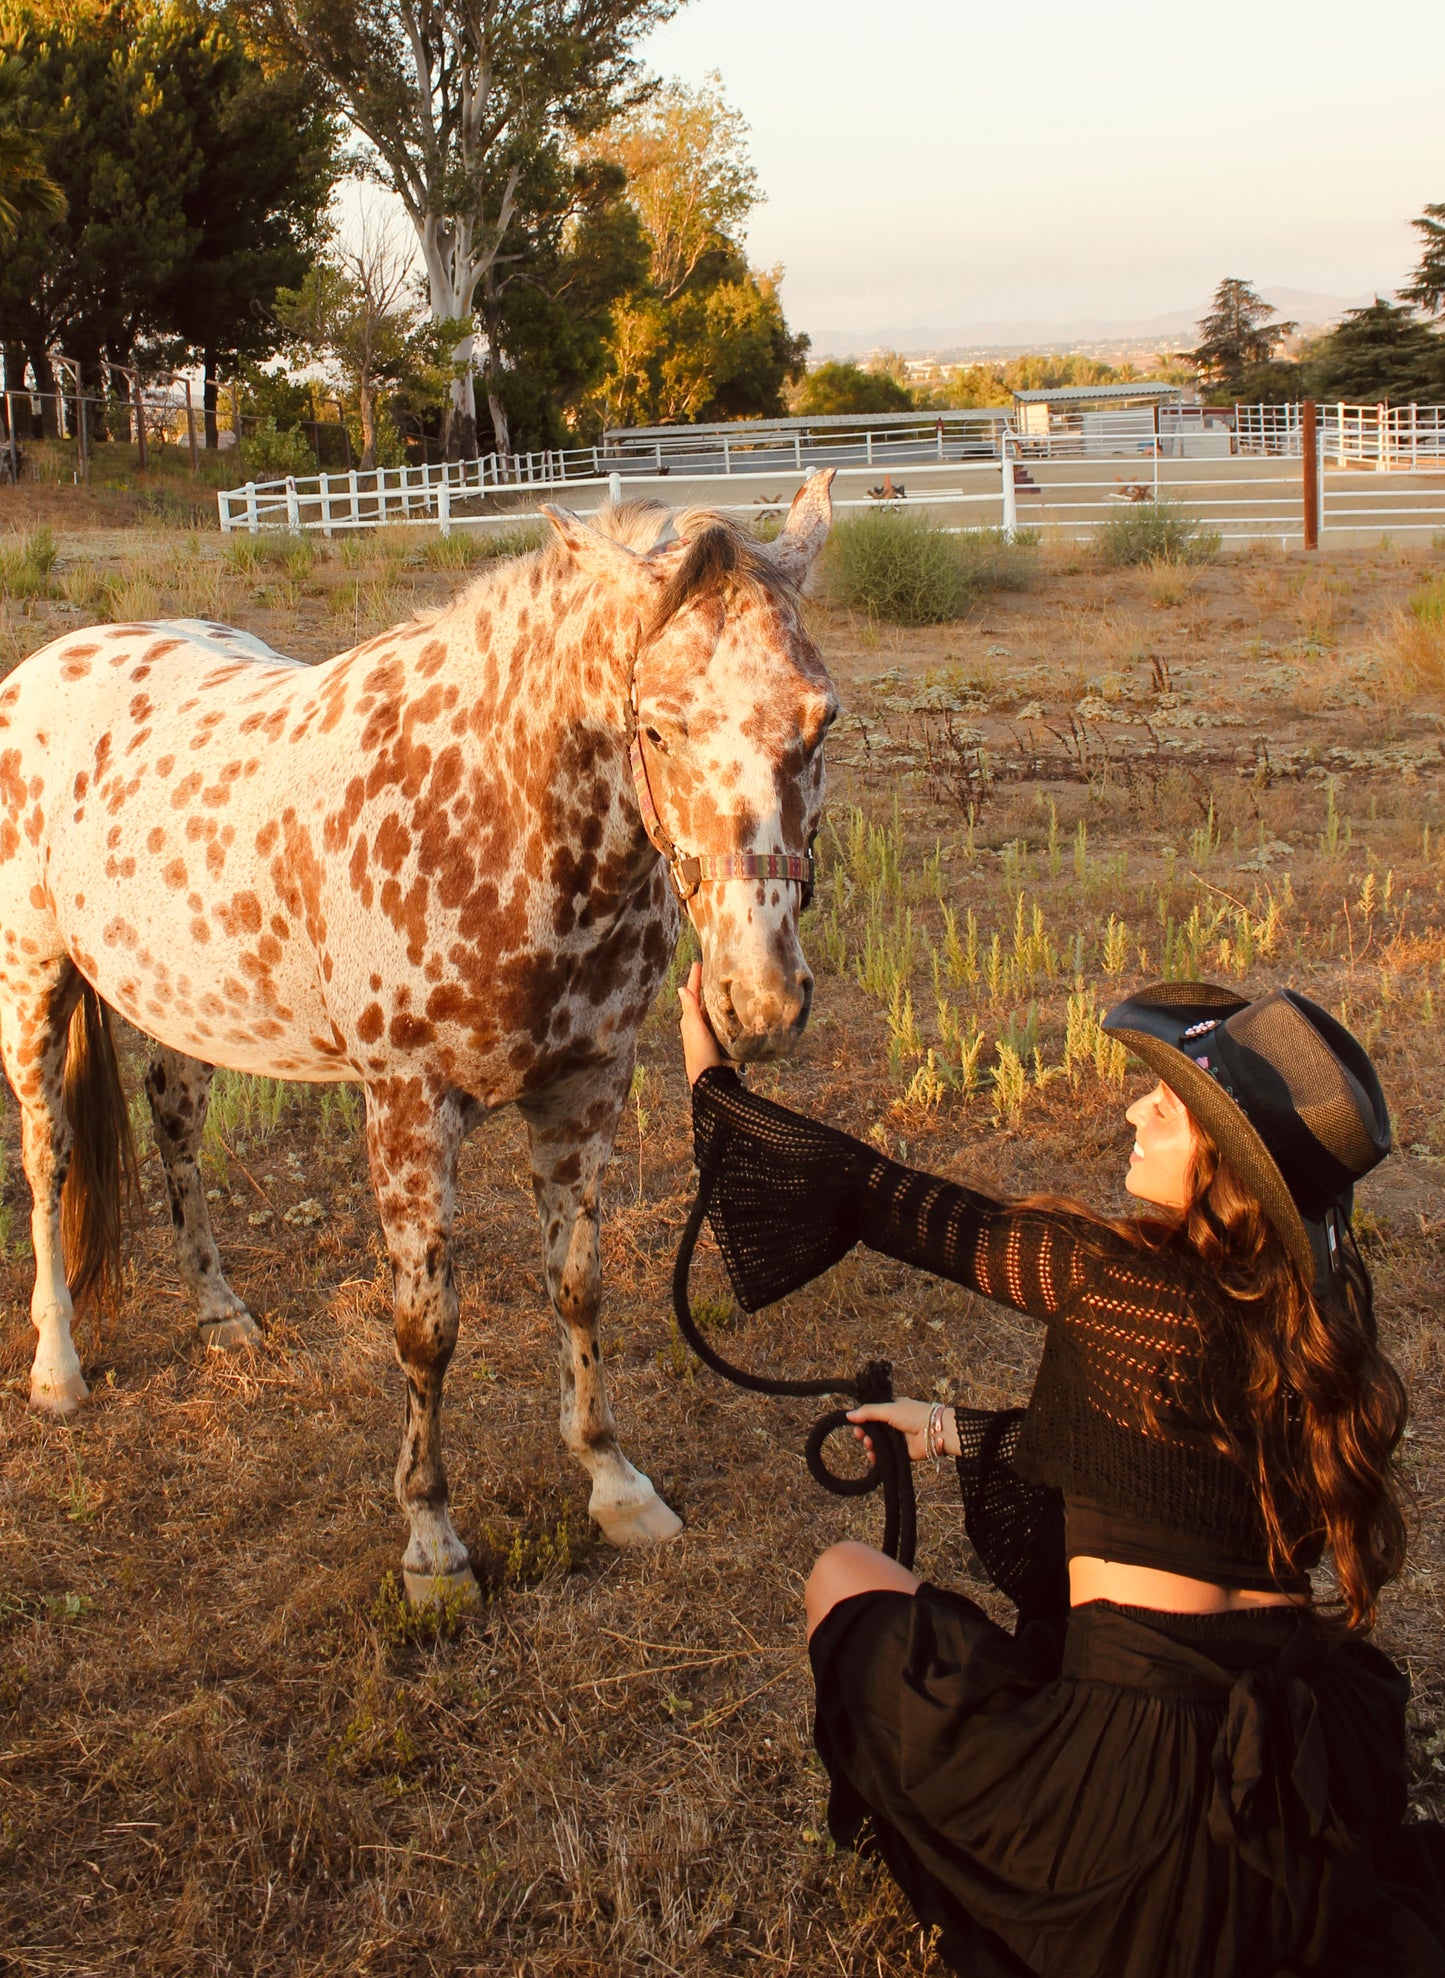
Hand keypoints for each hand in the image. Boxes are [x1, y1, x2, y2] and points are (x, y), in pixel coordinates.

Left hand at [678, 959, 726, 1085]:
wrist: (711, 1081)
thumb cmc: (701, 1054)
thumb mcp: (695, 1029)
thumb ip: (690, 1010)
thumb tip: (681, 988)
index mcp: (689, 1021)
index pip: (692, 994)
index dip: (695, 979)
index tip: (698, 962)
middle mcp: (697, 1025)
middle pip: (701, 1001)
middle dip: (704, 986)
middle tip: (709, 969)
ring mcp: (708, 1034)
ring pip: (711, 1011)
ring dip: (714, 999)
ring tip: (720, 985)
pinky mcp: (718, 1042)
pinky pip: (720, 1022)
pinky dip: (723, 1013)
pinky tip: (731, 1010)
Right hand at [847, 1397, 955, 1465]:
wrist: (934, 1432)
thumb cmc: (914, 1415)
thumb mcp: (888, 1409)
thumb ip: (868, 1412)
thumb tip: (848, 1415)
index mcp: (892, 1409)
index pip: (872, 1414)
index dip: (863, 1419)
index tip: (855, 1423)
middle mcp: (894, 1424)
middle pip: (873, 1430)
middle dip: (864, 1433)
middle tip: (859, 1435)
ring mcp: (897, 1439)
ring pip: (877, 1444)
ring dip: (870, 1444)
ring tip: (869, 1444)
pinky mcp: (901, 1453)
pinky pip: (884, 1456)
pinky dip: (877, 1457)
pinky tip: (872, 1456)